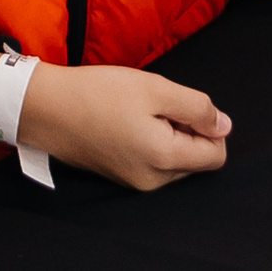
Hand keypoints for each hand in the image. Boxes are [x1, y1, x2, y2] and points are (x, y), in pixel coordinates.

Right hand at [10, 64, 231, 190]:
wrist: (47, 108)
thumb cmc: (100, 94)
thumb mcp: (156, 89)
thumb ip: (197, 108)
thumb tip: (225, 126)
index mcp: (165, 160)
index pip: (216, 155)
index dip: (209, 124)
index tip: (181, 103)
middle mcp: (153, 180)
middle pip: (196, 159)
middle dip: (187, 129)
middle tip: (156, 103)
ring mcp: (135, 182)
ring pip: (175, 159)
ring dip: (169, 133)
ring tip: (138, 110)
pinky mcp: (120, 176)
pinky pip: (153, 161)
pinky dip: (151, 140)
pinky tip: (126, 119)